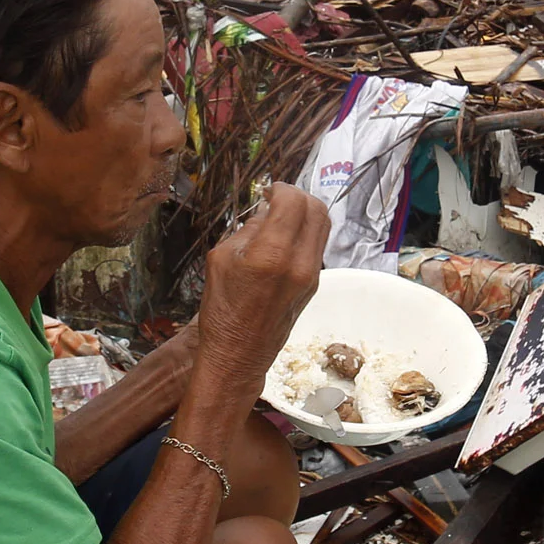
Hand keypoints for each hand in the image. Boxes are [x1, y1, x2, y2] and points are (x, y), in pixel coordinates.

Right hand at [193, 183, 327, 396]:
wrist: (239, 354)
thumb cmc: (222, 310)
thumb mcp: (220, 259)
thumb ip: (247, 230)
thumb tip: (266, 213)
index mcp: (272, 254)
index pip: (293, 202)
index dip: (281, 188)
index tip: (268, 190)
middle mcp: (299, 263)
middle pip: (317, 209)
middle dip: (298, 196)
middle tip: (277, 199)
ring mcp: (311, 275)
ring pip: (323, 227)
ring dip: (305, 213)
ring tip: (280, 217)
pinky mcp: (313, 284)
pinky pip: (316, 246)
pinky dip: (304, 233)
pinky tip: (282, 240)